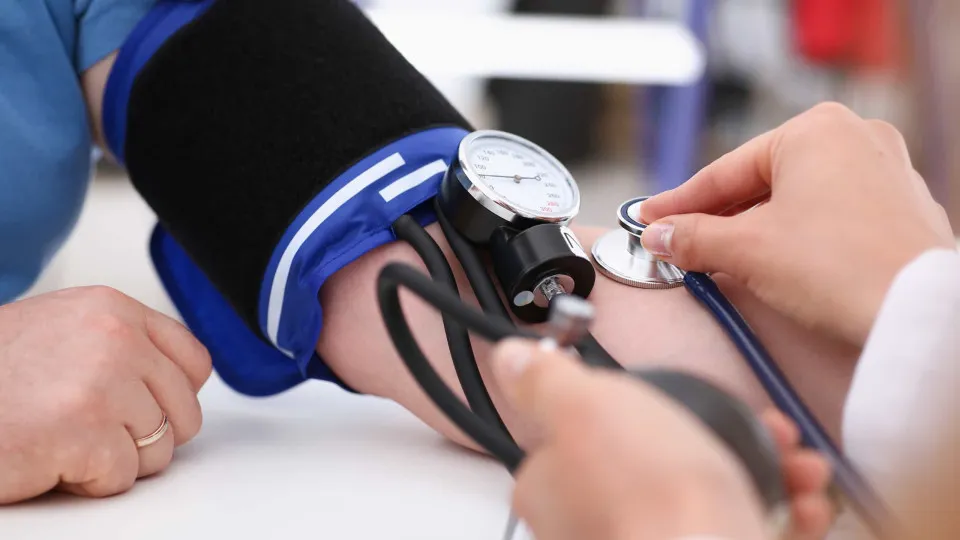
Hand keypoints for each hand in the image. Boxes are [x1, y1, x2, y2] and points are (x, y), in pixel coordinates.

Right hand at [0, 287, 211, 503]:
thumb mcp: (61, 332)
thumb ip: (120, 345)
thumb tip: (175, 380)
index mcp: (114, 309)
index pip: (194, 362)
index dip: (172, 399)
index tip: (142, 410)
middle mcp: (116, 338)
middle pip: (183, 413)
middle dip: (143, 438)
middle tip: (91, 433)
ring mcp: (103, 383)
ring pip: (159, 451)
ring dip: (113, 461)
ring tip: (63, 441)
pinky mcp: (84, 431)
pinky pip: (121, 478)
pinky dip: (87, 481)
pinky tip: (49, 457)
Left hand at [492, 339, 832, 539]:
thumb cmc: (648, 493)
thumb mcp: (586, 407)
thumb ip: (546, 381)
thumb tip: (510, 358)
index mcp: (557, 485)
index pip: (585, 436)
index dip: (643, 407)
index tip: (686, 396)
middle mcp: (596, 524)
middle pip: (662, 461)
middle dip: (721, 435)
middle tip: (761, 426)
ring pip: (709, 495)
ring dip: (764, 469)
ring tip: (796, 463)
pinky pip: (741, 529)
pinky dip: (780, 513)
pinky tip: (805, 505)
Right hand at [639, 103, 955, 345]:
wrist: (916, 314)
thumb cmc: (840, 269)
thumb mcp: (748, 251)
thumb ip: (694, 238)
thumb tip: (658, 236)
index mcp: (814, 130)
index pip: (725, 171)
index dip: (678, 202)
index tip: (649, 219)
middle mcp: (854, 137)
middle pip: (762, 181)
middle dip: (719, 217)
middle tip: (678, 241)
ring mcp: (885, 170)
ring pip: (797, 197)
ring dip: (756, 227)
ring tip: (722, 256)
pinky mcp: (900, 207)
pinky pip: (830, 212)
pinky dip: (797, 233)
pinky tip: (776, 260)